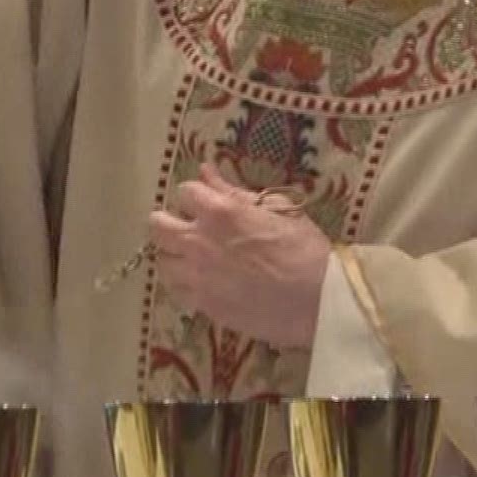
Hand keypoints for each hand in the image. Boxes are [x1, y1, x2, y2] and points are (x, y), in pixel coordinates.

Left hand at [148, 162, 330, 349]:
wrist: (319, 300)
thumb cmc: (305, 248)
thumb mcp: (277, 208)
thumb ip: (234, 191)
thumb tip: (206, 171)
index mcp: (219, 212)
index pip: (184, 192)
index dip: (195, 195)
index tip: (206, 203)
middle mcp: (198, 241)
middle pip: (156, 225)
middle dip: (167, 221)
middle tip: (186, 228)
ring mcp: (197, 276)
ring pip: (160, 260)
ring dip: (172, 253)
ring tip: (191, 257)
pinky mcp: (202, 304)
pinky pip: (175, 290)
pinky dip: (182, 282)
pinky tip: (200, 281)